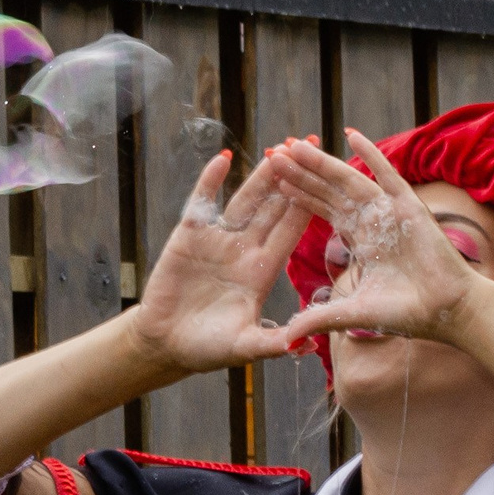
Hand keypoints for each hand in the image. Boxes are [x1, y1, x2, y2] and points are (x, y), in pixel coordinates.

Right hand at [124, 151, 327, 375]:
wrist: (165, 344)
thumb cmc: (206, 349)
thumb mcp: (244, 347)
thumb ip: (274, 343)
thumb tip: (309, 346)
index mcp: (262, 272)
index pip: (290, 232)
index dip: (308, 206)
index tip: (328, 182)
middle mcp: (244, 250)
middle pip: (273, 208)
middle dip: (292, 179)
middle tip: (312, 146)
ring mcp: (217, 240)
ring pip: (245, 200)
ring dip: (261, 175)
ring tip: (280, 147)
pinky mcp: (189, 236)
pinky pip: (202, 203)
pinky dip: (210, 181)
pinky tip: (222, 159)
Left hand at [265, 131, 493, 344]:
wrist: (446, 311)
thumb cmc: (406, 313)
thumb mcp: (352, 314)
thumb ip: (320, 318)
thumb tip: (288, 338)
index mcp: (359, 240)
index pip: (321, 210)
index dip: (297, 194)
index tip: (272, 179)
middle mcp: (372, 220)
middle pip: (328, 190)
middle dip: (301, 173)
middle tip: (272, 153)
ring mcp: (389, 211)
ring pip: (347, 180)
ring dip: (321, 162)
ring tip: (294, 145)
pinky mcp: (409, 206)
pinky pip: (386, 174)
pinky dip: (370, 154)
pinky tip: (350, 134)